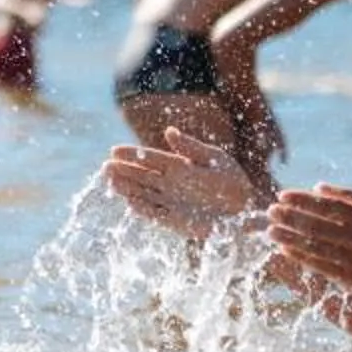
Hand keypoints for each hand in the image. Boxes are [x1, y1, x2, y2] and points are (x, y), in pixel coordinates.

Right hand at [100, 127, 257, 238]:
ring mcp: (171, 201)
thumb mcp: (215, 158)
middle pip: (141, 176)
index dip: (132, 155)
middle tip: (105, 167)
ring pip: (144, 194)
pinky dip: (142, 209)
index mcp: (178, 165)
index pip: (150, 158)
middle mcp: (170, 183)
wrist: (247, 209)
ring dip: (127, 189)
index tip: (113, 151)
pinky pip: (155, 214)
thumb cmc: (233, 181)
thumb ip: (191, 147)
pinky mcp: (176, 220)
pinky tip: (129, 203)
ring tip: (110, 182)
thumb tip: (169, 131)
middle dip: (123, 171)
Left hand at [266, 185, 351, 292]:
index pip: (328, 206)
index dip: (302, 200)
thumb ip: (348, 195)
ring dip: (290, 238)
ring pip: (316, 247)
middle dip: (290, 218)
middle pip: (318, 226)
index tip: (281, 196)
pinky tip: (285, 250)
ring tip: (270, 231)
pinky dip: (302, 258)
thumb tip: (316, 186)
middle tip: (270, 212)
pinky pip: (322, 267)